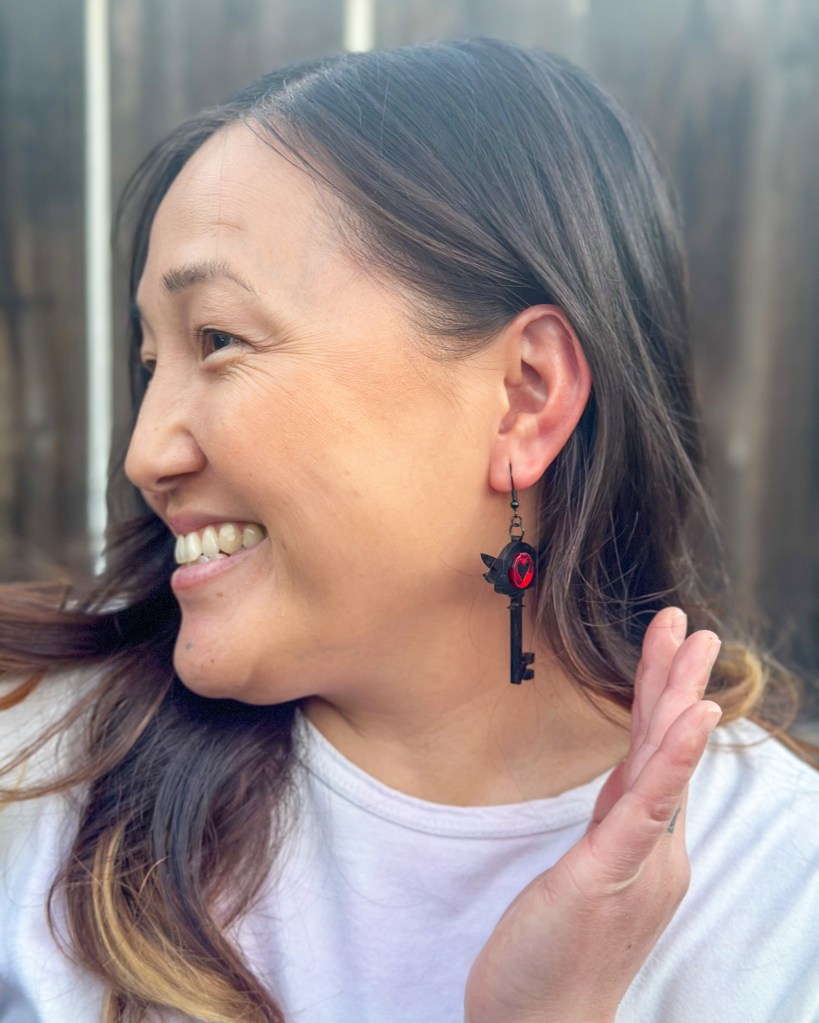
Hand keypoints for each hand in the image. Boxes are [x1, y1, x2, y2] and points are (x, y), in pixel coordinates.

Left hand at [464, 607, 721, 1022]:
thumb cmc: (556, 955)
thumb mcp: (587, 875)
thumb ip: (612, 828)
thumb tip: (625, 786)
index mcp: (642, 844)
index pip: (655, 755)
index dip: (664, 698)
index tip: (671, 647)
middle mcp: (654, 850)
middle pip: (666, 748)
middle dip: (679, 680)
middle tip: (693, 625)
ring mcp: (638, 863)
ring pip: (662, 766)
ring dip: (679, 699)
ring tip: (694, 647)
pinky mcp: (610, 876)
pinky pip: (645, 809)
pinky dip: (673, 760)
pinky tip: (690, 718)